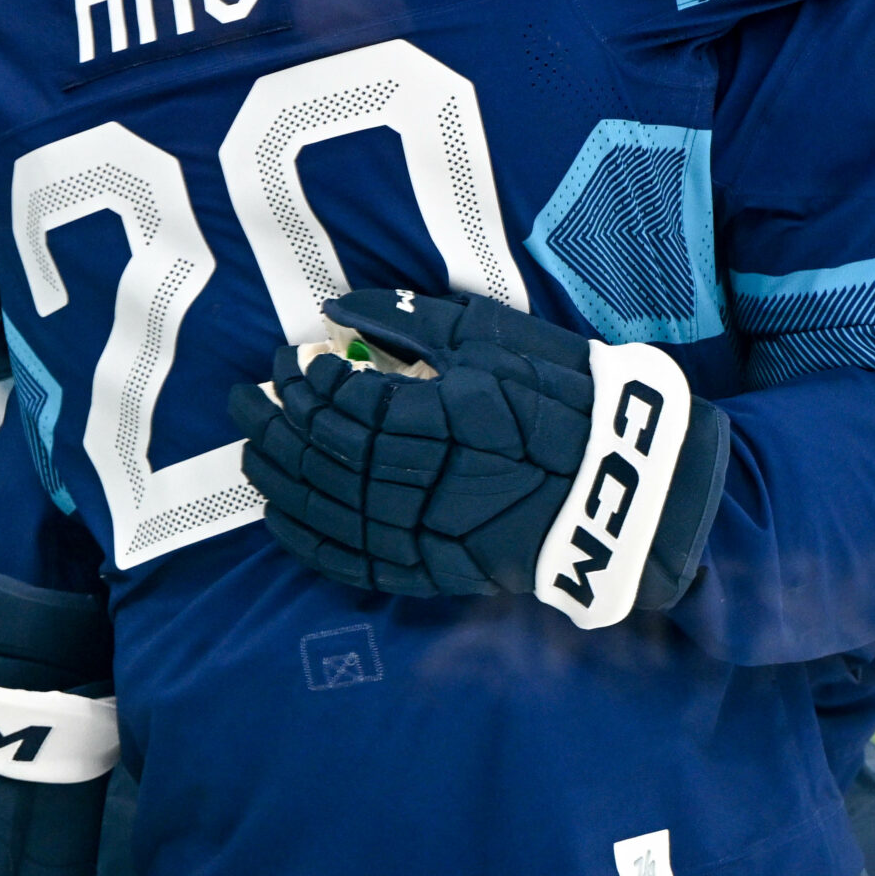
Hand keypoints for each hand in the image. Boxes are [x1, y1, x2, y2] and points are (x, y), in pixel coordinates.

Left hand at [228, 289, 730, 626]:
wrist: (629, 488)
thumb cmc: (568, 400)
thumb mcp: (501, 340)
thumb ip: (415, 320)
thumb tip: (340, 303)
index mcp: (449, 417)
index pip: (350, 406)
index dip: (309, 385)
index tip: (290, 362)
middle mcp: (432, 482)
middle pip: (329, 456)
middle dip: (278, 425)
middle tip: (245, 397)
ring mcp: (433, 534)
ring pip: (331, 509)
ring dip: (282, 478)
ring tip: (252, 447)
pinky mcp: (436, 572)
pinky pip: (354, 562)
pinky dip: (308, 541)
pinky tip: (277, 516)